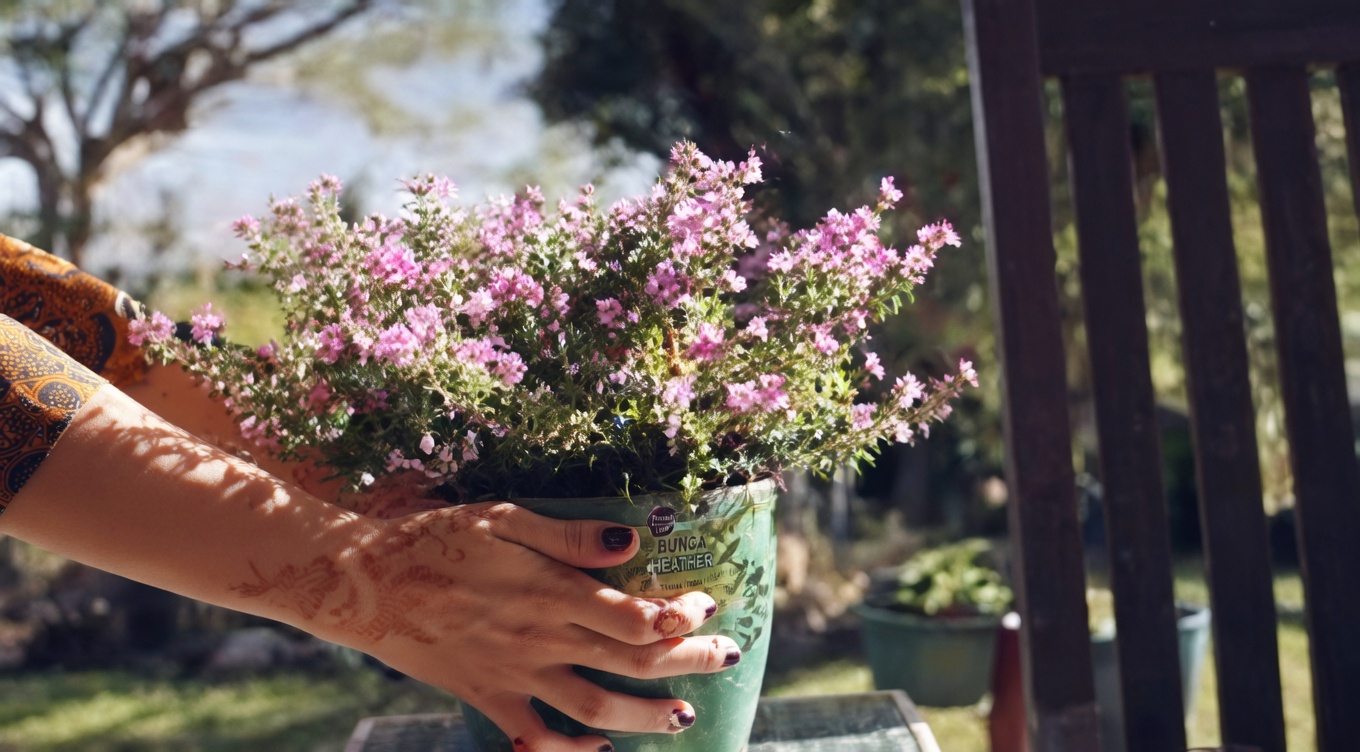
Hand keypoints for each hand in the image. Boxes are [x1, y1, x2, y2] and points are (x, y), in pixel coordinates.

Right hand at [317, 502, 741, 750]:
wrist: (365, 584)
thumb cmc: (435, 539)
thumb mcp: (504, 519)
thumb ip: (569, 536)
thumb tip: (632, 542)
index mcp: (549, 592)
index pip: (633, 615)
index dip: (679, 615)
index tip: (707, 603)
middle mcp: (540, 639)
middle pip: (630, 660)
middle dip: (688, 661)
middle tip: (729, 656)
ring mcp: (514, 674)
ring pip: (595, 706)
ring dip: (645, 715)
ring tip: (683, 718)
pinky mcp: (486, 696)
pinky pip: (534, 736)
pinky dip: (568, 751)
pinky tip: (596, 750)